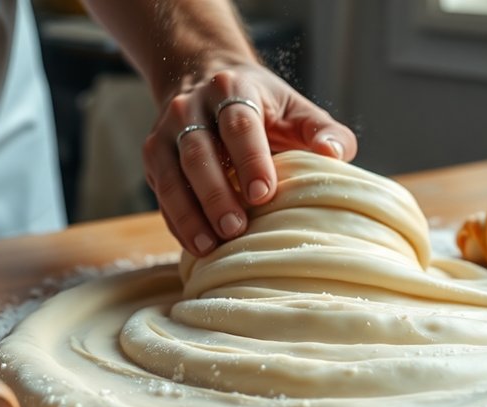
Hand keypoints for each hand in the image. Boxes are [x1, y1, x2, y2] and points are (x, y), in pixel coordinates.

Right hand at [143, 63, 357, 256]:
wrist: (204, 79)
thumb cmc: (263, 107)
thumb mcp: (296, 109)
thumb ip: (323, 130)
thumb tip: (333, 154)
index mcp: (232, 89)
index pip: (239, 125)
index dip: (251, 160)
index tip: (264, 195)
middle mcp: (191, 107)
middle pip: (198, 153)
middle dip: (215, 194)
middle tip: (235, 229)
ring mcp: (165, 133)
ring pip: (171, 176)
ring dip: (189, 214)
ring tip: (210, 247)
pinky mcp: (153, 158)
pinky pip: (161, 194)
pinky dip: (177, 223)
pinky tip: (196, 247)